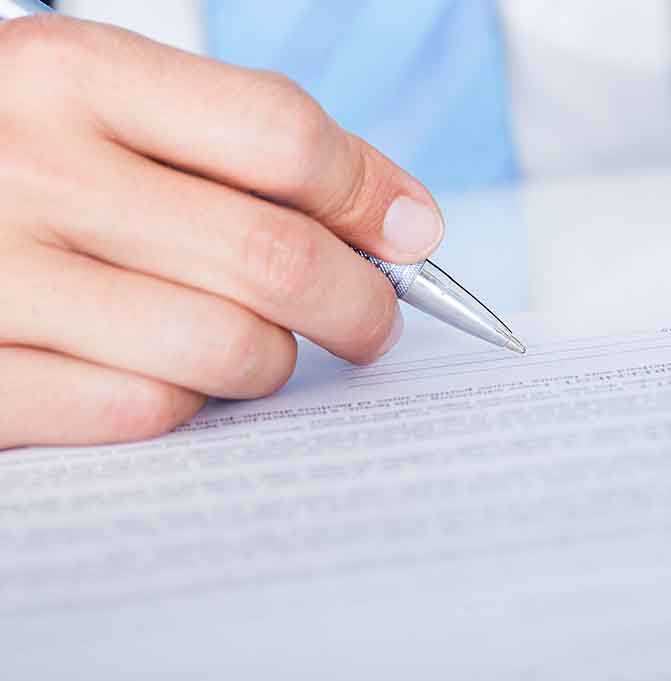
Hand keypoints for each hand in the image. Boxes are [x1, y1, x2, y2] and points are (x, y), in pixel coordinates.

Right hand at [0, 16, 443, 447]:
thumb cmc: (36, 162)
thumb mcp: (119, 108)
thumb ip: (255, 146)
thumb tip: (410, 221)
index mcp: (71, 75)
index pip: (280, 134)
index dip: (367, 195)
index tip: (409, 235)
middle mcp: (24, 169)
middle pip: (273, 257)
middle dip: (359, 304)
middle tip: (371, 322)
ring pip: (226, 349)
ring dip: (271, 359)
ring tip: (256, 343)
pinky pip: (147, 411)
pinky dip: (187, 402)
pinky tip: (166, 371)